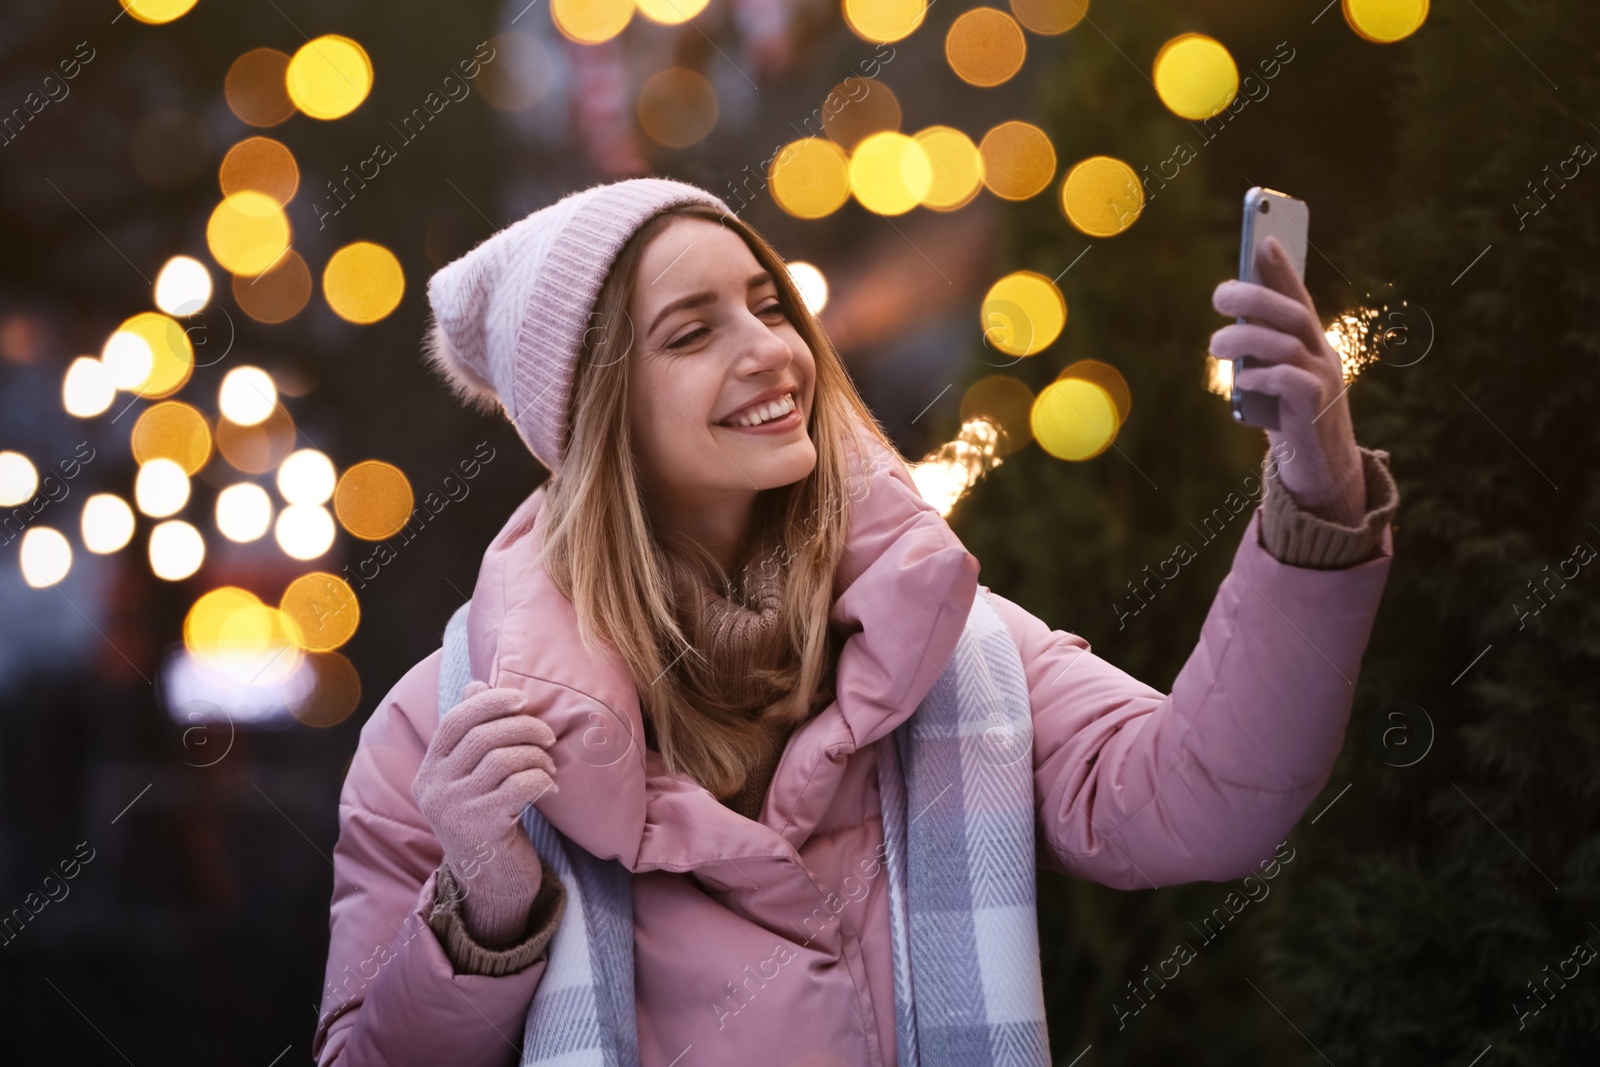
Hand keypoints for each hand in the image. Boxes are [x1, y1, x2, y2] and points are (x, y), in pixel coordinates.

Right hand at [412, 680, 557, 947]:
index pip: (454, 721)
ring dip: (537, 755)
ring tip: (549, 766)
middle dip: (524, 727)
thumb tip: (476, 684)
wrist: (492, 882)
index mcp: (429, 772)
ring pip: (504, 758)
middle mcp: (435, 789)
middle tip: (548, 735)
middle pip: (483, 736)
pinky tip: (551, 788)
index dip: (490, 702)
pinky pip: (520, 785)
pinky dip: (542, 779)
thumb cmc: (487, 819)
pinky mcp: (482, 828)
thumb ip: (471, 735)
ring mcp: (456, 810)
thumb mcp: (472, 778)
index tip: (522, 699)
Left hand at [1209, 235, 1365, 525]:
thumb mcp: (1274, 379)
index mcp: (1311, 343)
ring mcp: (1324, 380)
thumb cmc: (1290, 419)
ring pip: (1287, 344)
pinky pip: (1292, 382)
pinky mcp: (1317, 409)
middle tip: (1219, 297)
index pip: (1298, 298)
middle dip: (1255, 298)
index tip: (1263, 242)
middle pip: (1291, 313)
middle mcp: (1322, 355)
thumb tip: (1228, 332)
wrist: (1321, 471)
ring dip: (1246, 340)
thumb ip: (1260, 355)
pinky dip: (1264, 377)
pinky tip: (1244, 382)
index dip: (1283, 270)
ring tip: (1216, 347)